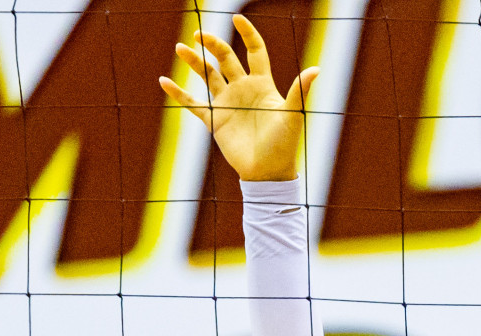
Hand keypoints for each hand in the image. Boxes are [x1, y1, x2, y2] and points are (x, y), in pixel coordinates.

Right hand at [159, 15, 318, 181]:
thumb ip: (299, 91)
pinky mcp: (215, 121)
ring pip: (207, 76)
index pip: (254, 51)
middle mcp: (243, 89)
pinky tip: (164, 81)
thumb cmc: (284, 144)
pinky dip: (178, 94)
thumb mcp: (292, 115)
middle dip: (212, 44)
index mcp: (262, 84)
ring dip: (194, 62)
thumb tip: (316, 69)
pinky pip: (193, 104)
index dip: (247, 34)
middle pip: (225, 58)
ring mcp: (227, 104)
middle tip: (198, 34)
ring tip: (180, 48)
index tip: (237, 18)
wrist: (268, 173)